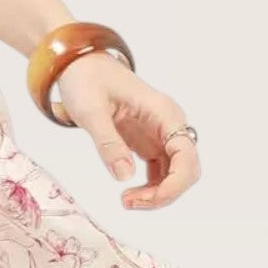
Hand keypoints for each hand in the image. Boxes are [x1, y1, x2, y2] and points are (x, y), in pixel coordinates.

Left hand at [52, 51, 200, 209]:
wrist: (80, 66)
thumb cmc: (86, 80)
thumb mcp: (89, 111)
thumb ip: (107, 142)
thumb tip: (124, 176)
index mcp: (163, 112)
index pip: (186, 154)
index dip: (177, 183)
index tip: (150, 198)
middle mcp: (169, 124)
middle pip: (186, 169)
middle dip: (165, 193)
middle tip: (129, 201)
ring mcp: (161, 134)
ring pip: (175, 174)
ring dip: (157, 194)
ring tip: (126, 201)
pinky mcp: (149, 142)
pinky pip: (161, 172)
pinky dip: (150, 187)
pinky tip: (129, 194)